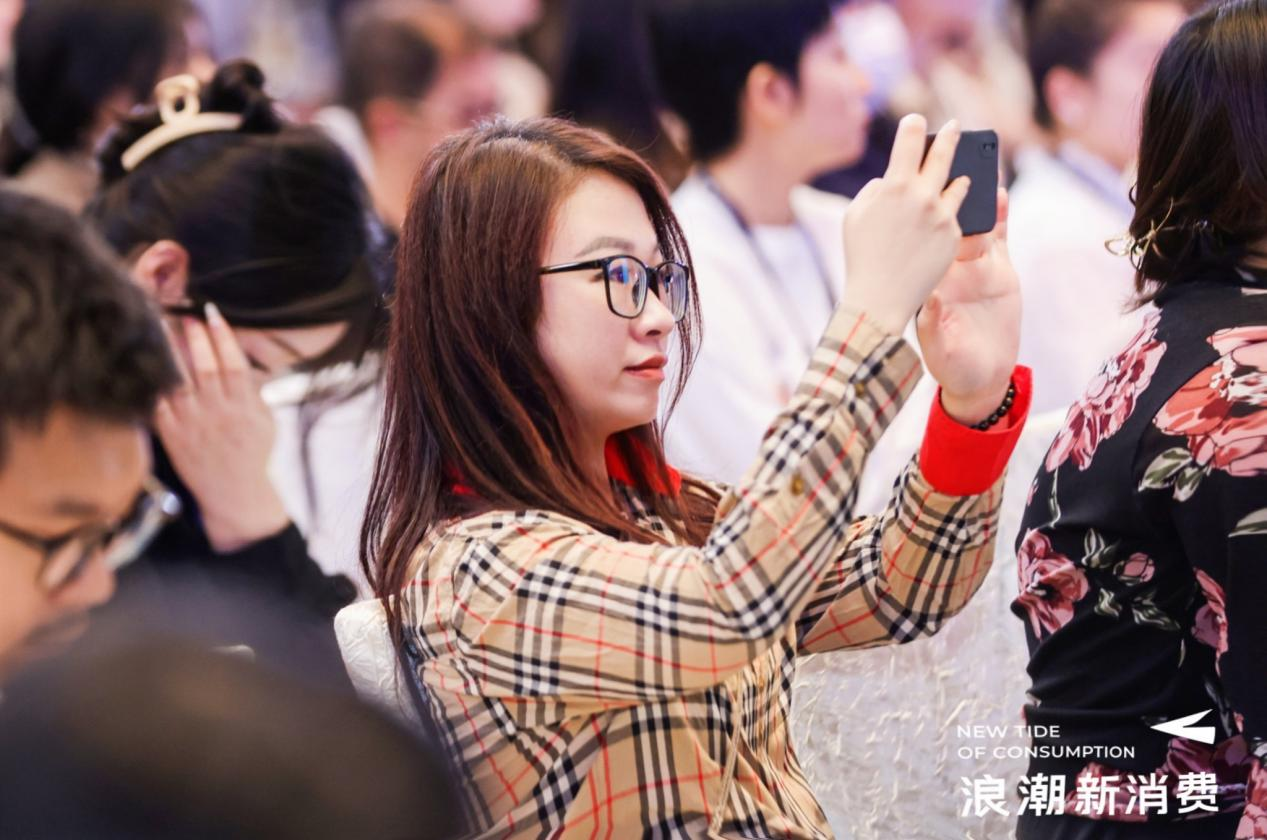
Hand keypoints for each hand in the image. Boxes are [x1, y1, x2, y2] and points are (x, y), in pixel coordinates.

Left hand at [155, 304, 289, 552]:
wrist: (234, 493)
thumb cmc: (252, 453)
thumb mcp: (265, 421)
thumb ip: (253, 392)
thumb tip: (240, 361)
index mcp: (244, 409)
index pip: (234, 366)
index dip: (223, 338)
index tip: (214, 315)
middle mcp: (218, 415)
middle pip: (205, 369)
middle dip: (195, 339)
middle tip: (186, 315)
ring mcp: (193, 426)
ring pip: (178, 383)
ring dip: (170, 354)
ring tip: (162, 329)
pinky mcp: (172, 436)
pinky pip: (159, 405)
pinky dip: (153, 383)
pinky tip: (146, 362)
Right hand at [840, 114, 971, 334]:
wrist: (880, 296)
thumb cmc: (861, 256)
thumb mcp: (855, 214)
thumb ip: (875, 190)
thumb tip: (892, 180)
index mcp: (895, 185)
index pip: (910, 139)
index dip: (913, 125)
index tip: (916, 120)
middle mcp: (923, 195)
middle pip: (943, 154)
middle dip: (950, 136)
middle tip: (956, 126)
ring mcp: (942, 216)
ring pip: (959, 184)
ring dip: (959, 174)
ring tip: (963, 170)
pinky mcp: (954, 236)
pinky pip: (956, 214)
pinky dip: (952, 208)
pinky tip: (956, 204)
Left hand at [916, 188, 1020, 424]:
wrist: (980, 375)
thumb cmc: (952, 362)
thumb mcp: (941, 345)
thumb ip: (936, 322)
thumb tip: (931, 301)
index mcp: (929, 282)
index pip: (918, 243)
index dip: (915, 219)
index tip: (910, 192)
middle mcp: (948, 270)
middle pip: (943, 225)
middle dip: (943, 194)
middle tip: (940, 160)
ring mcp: (975, 268)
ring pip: (972, 224)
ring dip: (972, 198)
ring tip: (973, 169)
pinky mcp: (1001, 272)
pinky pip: (1000, 237)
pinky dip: (1000, 216)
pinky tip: (999, 194)